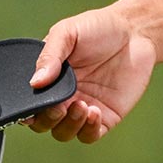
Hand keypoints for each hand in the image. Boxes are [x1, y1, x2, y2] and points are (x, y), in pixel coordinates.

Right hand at [25, 6, 157, 143]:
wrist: (135, 32)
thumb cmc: (98, 27)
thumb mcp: (68, 32)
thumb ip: (49, 56)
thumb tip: (34, 82)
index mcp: (49, 77)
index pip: (30, 102)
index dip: (27, 110)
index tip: (32, 108)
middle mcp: (62, 96)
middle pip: (44, 123)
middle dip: (48, 119)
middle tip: (60, 107)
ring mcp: (83, 107)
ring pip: (64, 132)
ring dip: (69, 125)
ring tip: (81, 106)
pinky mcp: (104, 116)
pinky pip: (90, 135)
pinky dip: (88, 129)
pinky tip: (94, 111)